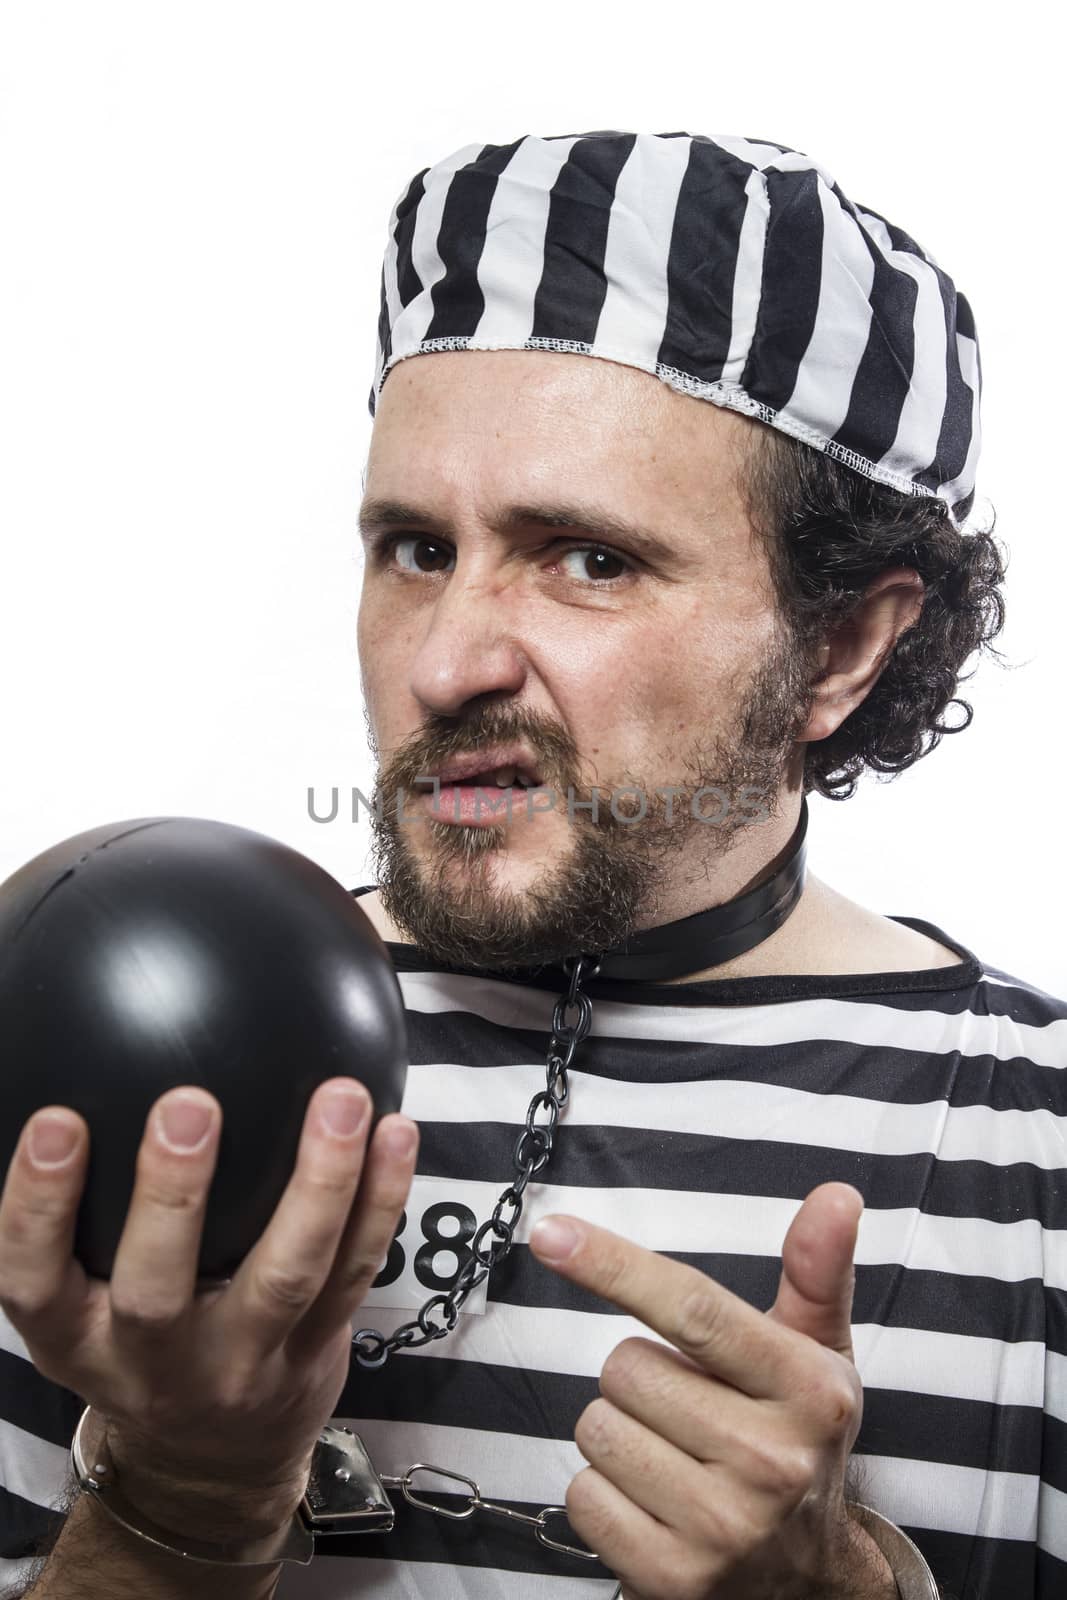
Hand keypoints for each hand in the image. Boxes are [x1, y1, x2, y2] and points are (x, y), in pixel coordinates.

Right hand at [0, 1079, 417, 1539]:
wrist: (210, 1464)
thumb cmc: (138, 1343)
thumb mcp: (81, 1299)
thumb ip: (81, 1215)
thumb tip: (75, 1079)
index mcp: (74, 1337)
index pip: (32, 1279)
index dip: (36, 1206)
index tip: (57, 1122)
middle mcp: (153, 1360)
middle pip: (157, 1290)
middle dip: (171, 1195)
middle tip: (188, 1105)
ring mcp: (243, 1361)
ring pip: (285, 1276)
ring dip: (319, 1183)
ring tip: (338, 1101)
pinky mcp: (316, 1348)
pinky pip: (356, 1270)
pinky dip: (382, 1199)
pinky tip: (397, 1133)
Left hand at [529, 1184, 896, 1599]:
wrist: (807, 1583)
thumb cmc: (798, 1442)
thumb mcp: (818, 1356)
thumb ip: (816, 1271)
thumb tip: (837, 1194)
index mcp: (809, 1391)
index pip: (693, 1309)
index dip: (616, 1265)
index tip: (553, 1233)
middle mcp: (772, 1461)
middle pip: (625, 1368)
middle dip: (641, 1378)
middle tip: (689, 1408)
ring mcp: (723, 1526)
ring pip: (596, 1428)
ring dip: (620, 1433)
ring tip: (675, 1457)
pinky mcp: (673, 1580)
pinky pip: (583, 1496)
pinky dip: (604, 1495)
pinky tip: (654, 1504)